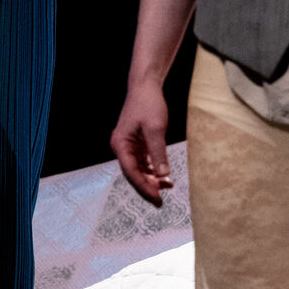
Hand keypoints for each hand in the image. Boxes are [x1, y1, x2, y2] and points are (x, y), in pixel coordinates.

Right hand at [110, 80, 172, 207]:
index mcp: (120, 145)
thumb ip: (158, 152)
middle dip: (147, 188)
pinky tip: (165, 177)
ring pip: (139, 170)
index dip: (143, 187)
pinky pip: (144, 162)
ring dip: (152, 180)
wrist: (146, 86)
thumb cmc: (148, 104)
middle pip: (133, 174)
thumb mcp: (155, 128)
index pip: (131, 172)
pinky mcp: (137, 143)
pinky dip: (154, 170)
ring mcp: (129, 146)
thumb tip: (163, 175)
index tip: (156, 198)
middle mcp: (122, 147)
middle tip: (161, 202)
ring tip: (168, 188)